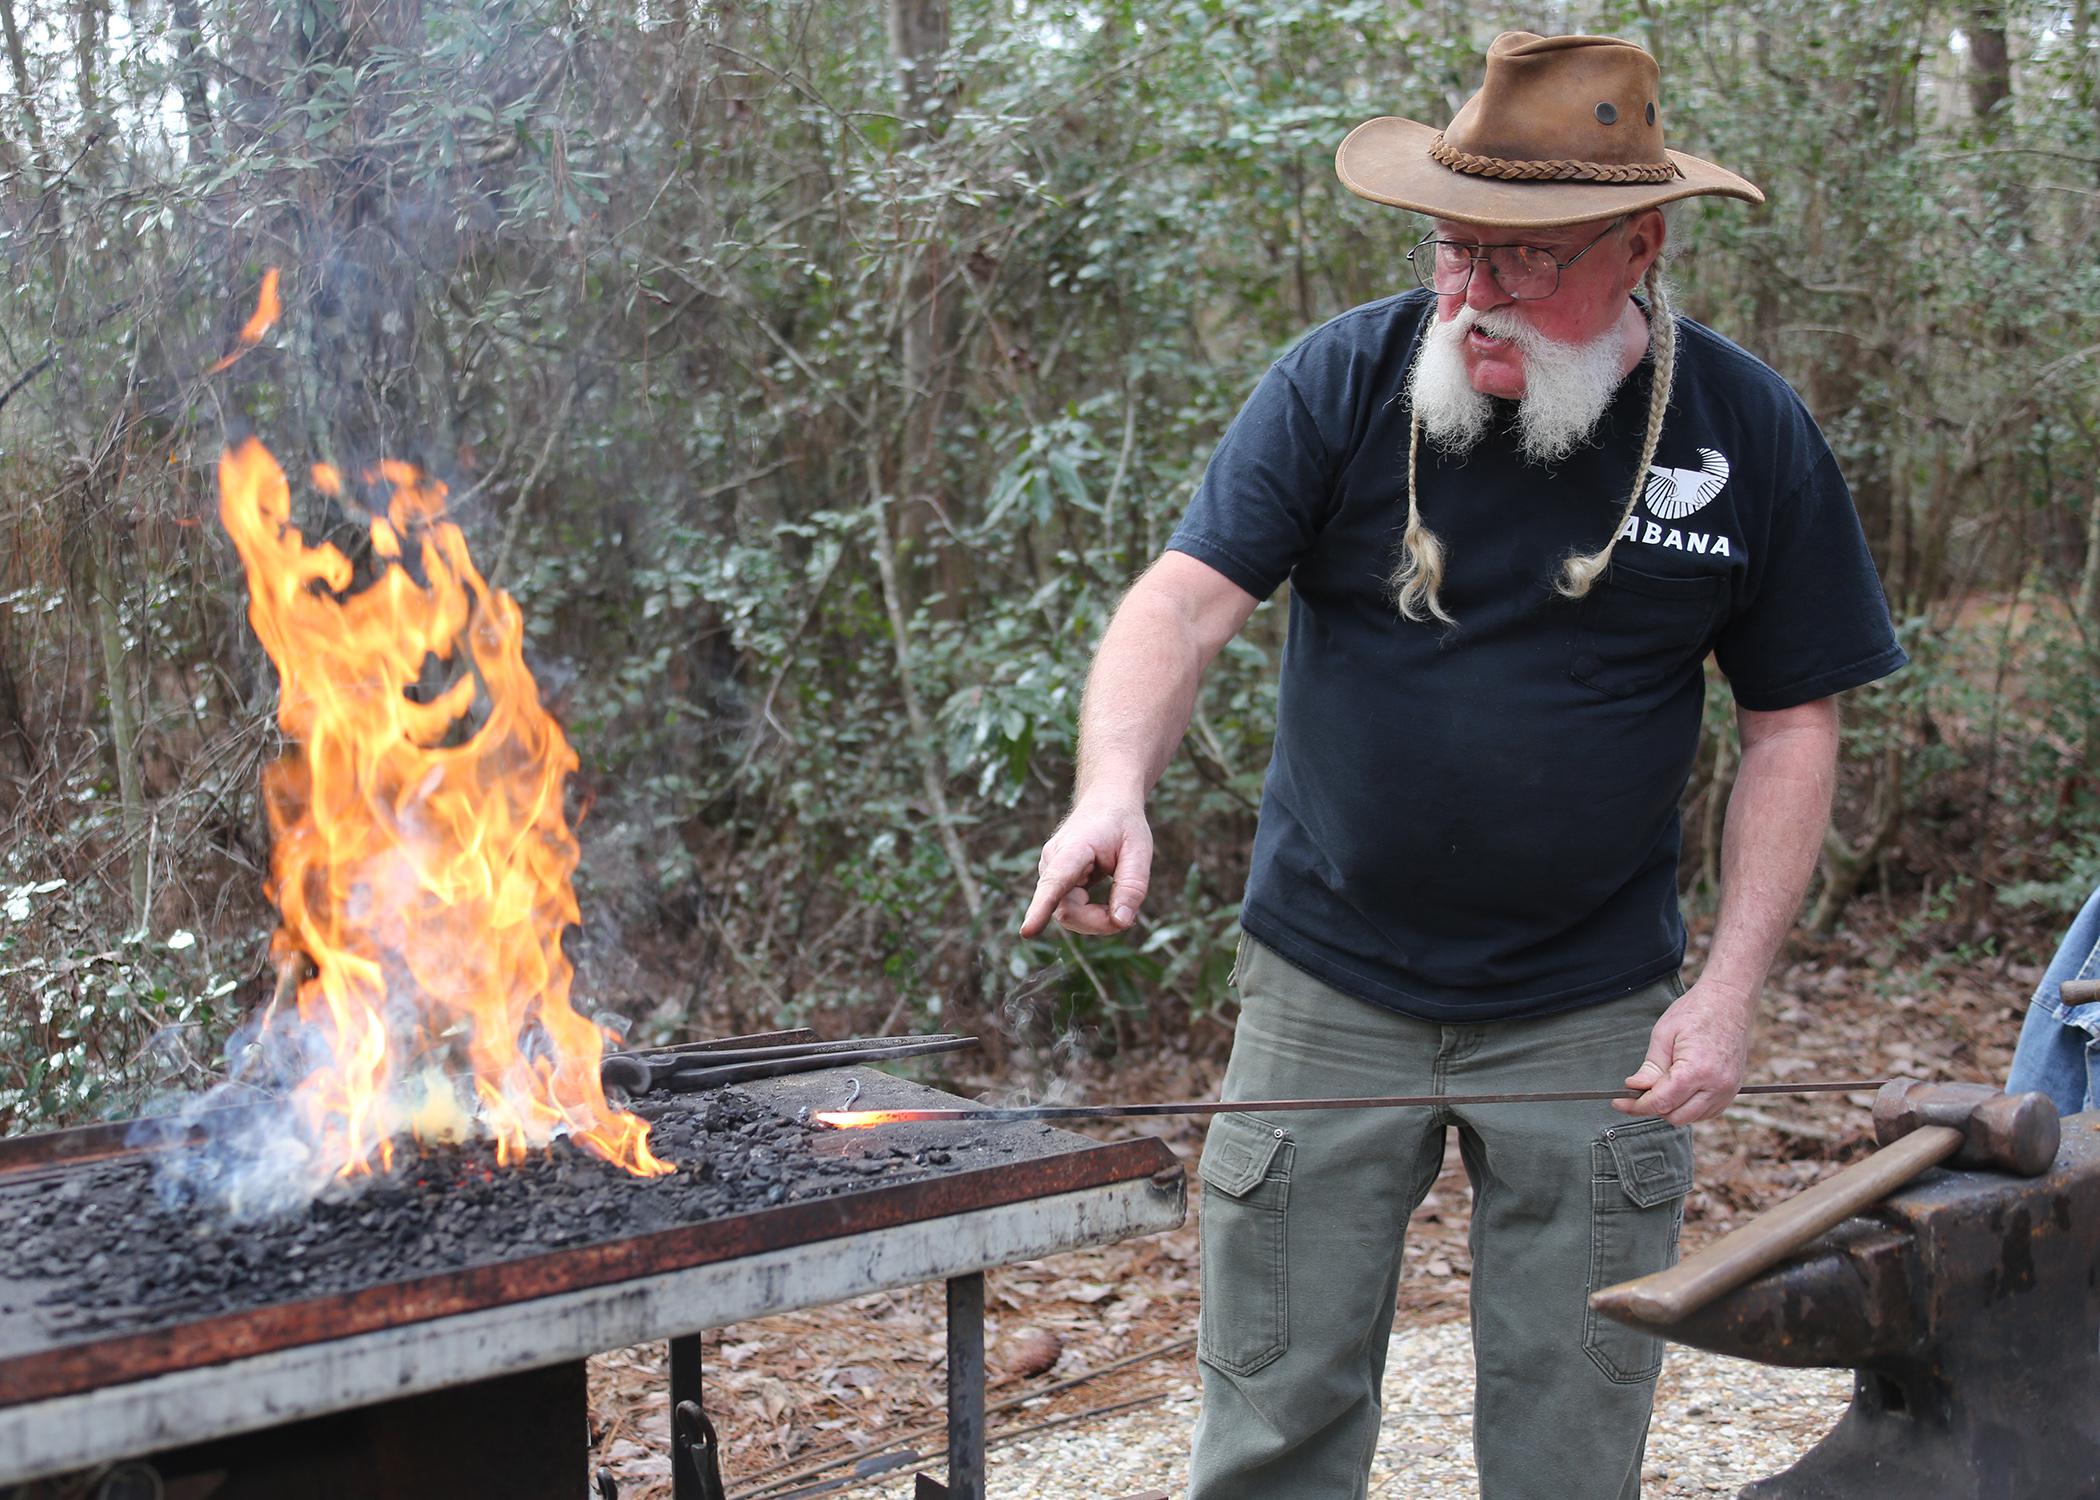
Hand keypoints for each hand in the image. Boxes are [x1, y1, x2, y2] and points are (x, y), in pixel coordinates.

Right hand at [1018, 799, 1152, 937]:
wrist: (1106, 801)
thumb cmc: (1123, 824)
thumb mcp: (1139, 850)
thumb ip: (1132, 886)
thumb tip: (1121, 922)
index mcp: (1073, 848)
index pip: (1055, 881)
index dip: (1041, 908)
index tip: (1027, 931)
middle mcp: (1052, 861)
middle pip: (1066, 910)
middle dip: (1098, 921)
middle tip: (1128, 916)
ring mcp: (1050, 872)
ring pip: (1067, 914)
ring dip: (1096, 919)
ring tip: (1121, 904)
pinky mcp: (1054, 882)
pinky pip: (1070, 910)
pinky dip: (1092, 914)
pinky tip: (1109, 903)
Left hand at [1613, 979, 1756, 1124]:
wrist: (1729, 1001)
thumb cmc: (1696, 1011)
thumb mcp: (1663, 1034)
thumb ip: (1650, 1067)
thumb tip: (1634, 1089)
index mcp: (1698, 1070)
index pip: (1662, 1102)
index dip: (1636, 1105)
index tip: (1618, 1103)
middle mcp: (1717, 1085)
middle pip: (1676, 1116)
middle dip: (1653, 1108)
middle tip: (1637, 1092)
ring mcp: (1728, 1090)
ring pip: (1690, 1118)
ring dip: (1671, 1109)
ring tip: (1659, 1085)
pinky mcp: (1732, 1091)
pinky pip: (1705, 1112)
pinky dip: (1688, 1107)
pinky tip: (1677, 1089)